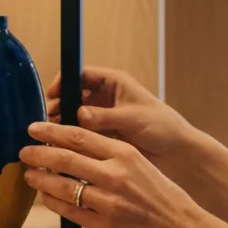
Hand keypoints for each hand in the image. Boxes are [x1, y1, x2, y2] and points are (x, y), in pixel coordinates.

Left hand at [21, 121, 227, 227]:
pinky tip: (46, 197)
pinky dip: (54, 202)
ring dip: (41, 179)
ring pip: (63, 185)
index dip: (52, 131)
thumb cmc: (163, 198)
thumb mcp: (142, 166)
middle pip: (66, 158)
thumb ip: (112, 156)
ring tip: (29, 174)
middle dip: (39, 152)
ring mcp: (109, 202)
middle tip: (23, 150)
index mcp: (126, 155)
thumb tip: (76, 148)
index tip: (35, 128)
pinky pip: (70, 211)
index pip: (80, 136)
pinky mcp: (105, 226)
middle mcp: (116, 175)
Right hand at [44, 67, 191, 167]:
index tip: (53, 95)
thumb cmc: (161, 126)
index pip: (82, 75)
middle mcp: (107, 97)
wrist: (177, 152)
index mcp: (115, 83)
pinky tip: (64, 146)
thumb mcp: (132, 117)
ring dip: (65, 123)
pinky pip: (83, 133)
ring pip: (76, 115)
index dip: (65, 82)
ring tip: (54, 134)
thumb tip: (79, 114)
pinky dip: (74, 138)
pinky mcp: (104, 135)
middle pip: (75, 95)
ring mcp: (104, 116)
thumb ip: (105, 116)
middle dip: (61, 105)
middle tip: (50, 119)